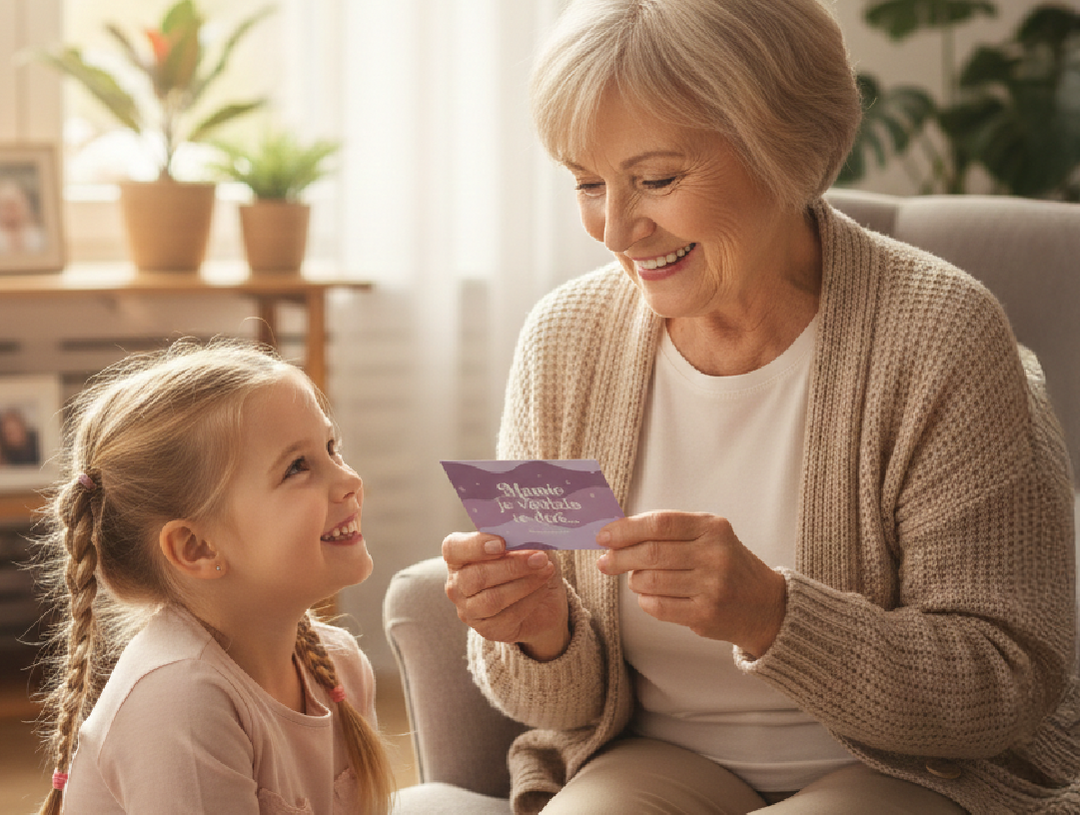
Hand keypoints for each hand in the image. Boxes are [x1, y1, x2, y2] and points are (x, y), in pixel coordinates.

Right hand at [442, 532, 570, 660]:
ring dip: (524, 583)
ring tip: (546, 570)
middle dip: (511, 566)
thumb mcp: (525, 544)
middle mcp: (457, 584)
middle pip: (475, 576)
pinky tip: (543, 588)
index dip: (475, 545)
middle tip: (540, 557)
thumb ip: (520, 536)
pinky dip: (530, 599)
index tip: (502, 543)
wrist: (542, 602)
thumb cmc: (527, 565)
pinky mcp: (487, 629)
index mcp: (459, 557)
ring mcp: (469, 610)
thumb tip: (528, 529)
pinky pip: (507, 616)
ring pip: (492, 599)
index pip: (453, 549)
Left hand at [596, 512, 786, 657]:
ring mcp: (712, 587)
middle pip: (651, 553)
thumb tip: (614, 531)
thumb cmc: (724, 563)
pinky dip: (645, 600)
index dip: (626, 529)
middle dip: (620, 557)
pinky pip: (658, 606)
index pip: (660, 524)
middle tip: (604, 561)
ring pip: (650, 581)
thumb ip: (666, 530)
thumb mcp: (706, 536)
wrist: (763, 604)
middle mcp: (715, 555)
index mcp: (712, 528)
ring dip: (634, 580)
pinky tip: (649, 595)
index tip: (603, 535)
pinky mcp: (706, 615)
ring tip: (636, 578)